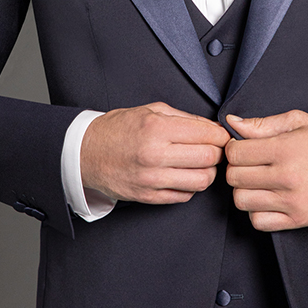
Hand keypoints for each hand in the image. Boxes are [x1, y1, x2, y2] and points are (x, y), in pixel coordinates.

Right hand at [80, 102, 230, 204]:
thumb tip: (214, 128)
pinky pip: (185, 195)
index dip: (222, 135)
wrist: (86, 153)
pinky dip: (191, 186)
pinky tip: (184, 175)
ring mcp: (151, 179)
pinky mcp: (148, 197)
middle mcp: (155, 155)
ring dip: (207, 172)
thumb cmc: (118, 129)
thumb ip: (185, 118)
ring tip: (200, 164)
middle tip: (213, 149)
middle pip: (209, 158)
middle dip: (217, 152)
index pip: (208, 135)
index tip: (221, 135)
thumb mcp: (150, 111)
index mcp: (157, 128)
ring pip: (202, 180)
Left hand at [225, 109, 307, 230]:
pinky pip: (258, 221)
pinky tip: (267, 200)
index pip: (236, 153)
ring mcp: (292, 201)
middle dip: (237, 169)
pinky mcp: (298, 219)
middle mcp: (287, 176)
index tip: (242, 148)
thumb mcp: (300, 122)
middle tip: (249, 165)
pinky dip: (256, 212)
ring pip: (242, 200)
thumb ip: (263, 123)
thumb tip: (232, 122)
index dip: (234, 148)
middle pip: (235, 177)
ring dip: (244, 191)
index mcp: (285, 149)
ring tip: (258, 183)